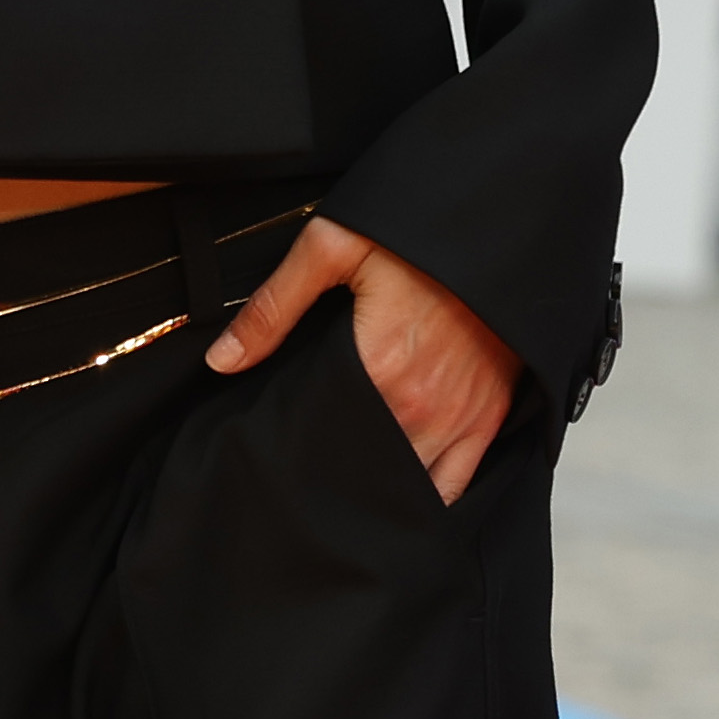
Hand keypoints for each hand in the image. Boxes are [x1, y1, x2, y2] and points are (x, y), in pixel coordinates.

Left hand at [205, 216, 515, 502]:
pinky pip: (454, 484)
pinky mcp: (488, 418)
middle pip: (363, 464)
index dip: (296, 444)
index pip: (323, 433)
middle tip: (305, 465)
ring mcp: (459, 419)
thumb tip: (222, 360)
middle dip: (331, 470)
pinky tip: (396, 494)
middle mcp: (421, 407)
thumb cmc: (417, 233)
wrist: (496, 223)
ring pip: (406, 483)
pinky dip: (426, 495)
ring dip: (375, 486)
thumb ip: (274, 308)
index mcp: (379, 368)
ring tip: (344, 482)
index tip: (276, 445)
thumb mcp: (331, 248)